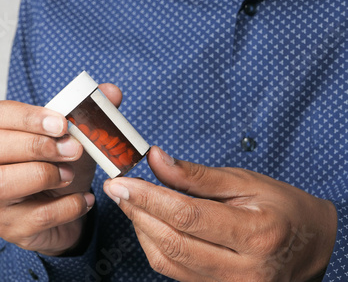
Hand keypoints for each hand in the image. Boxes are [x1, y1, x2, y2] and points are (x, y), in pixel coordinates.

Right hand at [0, 84, 121, 255]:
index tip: (62, 123)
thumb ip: (88, 112)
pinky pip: (35, 216)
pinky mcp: (7, 227)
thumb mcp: (71, 136)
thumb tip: (111, 91)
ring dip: (43, 175)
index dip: (29, 118)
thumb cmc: (56, 166)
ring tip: (71, 175)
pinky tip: (84, 199)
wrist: (62, 210)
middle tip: (73, 148)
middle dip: (36, 145)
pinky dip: (67, 206)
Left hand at [103, 146, 336, 280]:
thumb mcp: (244, 182)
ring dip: (141, 229)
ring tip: (131, 202)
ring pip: (167, 261)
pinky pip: (174, 271)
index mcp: (256, 234)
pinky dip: (154, 246)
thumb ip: (196, 175)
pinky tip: (148, 223)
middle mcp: (243, 270)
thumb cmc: (282, 208)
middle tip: (118, 189)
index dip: (149, 198)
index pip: (188, 216)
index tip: (122, 182)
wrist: (309, 246)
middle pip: (172, 242)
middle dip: (137, 212)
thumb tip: (155, 159)